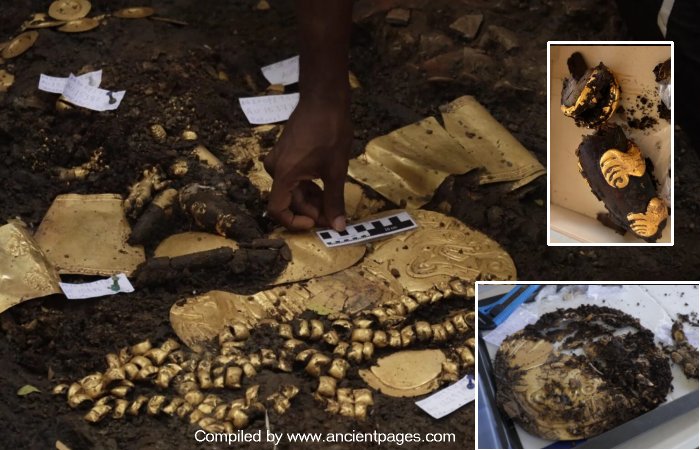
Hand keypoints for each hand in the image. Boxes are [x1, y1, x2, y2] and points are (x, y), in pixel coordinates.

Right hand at [264, 97, 350, 230]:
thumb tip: (338, 226)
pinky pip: (293, 177)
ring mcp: (279, 159)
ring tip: (334, 202)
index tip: (316, 223)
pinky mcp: (286, 153)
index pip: (278, 210)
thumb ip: (335, 200)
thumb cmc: (330, 132)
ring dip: (312, 199)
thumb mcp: (336, 170)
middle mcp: (275, 168)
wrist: (324, 99)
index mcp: (283, 174)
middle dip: (312, 211)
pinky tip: (327, 187)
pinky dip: (308, 186)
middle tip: (335, 216)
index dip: (295, 222)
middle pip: (289, 200)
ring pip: (292, 190)